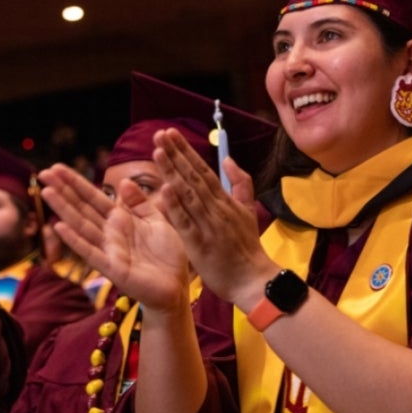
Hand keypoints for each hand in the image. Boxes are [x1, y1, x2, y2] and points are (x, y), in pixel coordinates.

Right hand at [38, 163, 189, 312]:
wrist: (177, 285)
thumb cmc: (167, 254)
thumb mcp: (157, 220)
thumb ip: (140, 202)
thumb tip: (123, 180)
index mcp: (121, 220)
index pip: (94, 197)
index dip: (76, 183)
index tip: (57, 168)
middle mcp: (110, 233)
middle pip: (82, 208)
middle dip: (64, 190)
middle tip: (44, 172)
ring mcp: (108, 250)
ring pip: (82, 226)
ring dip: (64, 209)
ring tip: (48, 192)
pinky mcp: (113, 268)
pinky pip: (91, 252)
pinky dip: (75, 240)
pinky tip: (59, 227)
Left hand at [152, 128, 276, 309]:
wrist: (252, 278)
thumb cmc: (247, 247)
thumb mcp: (248, 211)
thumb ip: (241, 183)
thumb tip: (228, 160)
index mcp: (225, 200)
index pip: (202, 170)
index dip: (186, 152)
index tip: (171, 134)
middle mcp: (216, 208)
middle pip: (193, 177)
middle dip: (176, 154)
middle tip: (160, 134)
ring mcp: (208, 225)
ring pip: (188, 194)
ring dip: (173, 172)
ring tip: (159, 152)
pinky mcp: (199, 243)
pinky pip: (185, 222)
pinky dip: (175, 206)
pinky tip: (164, 190)